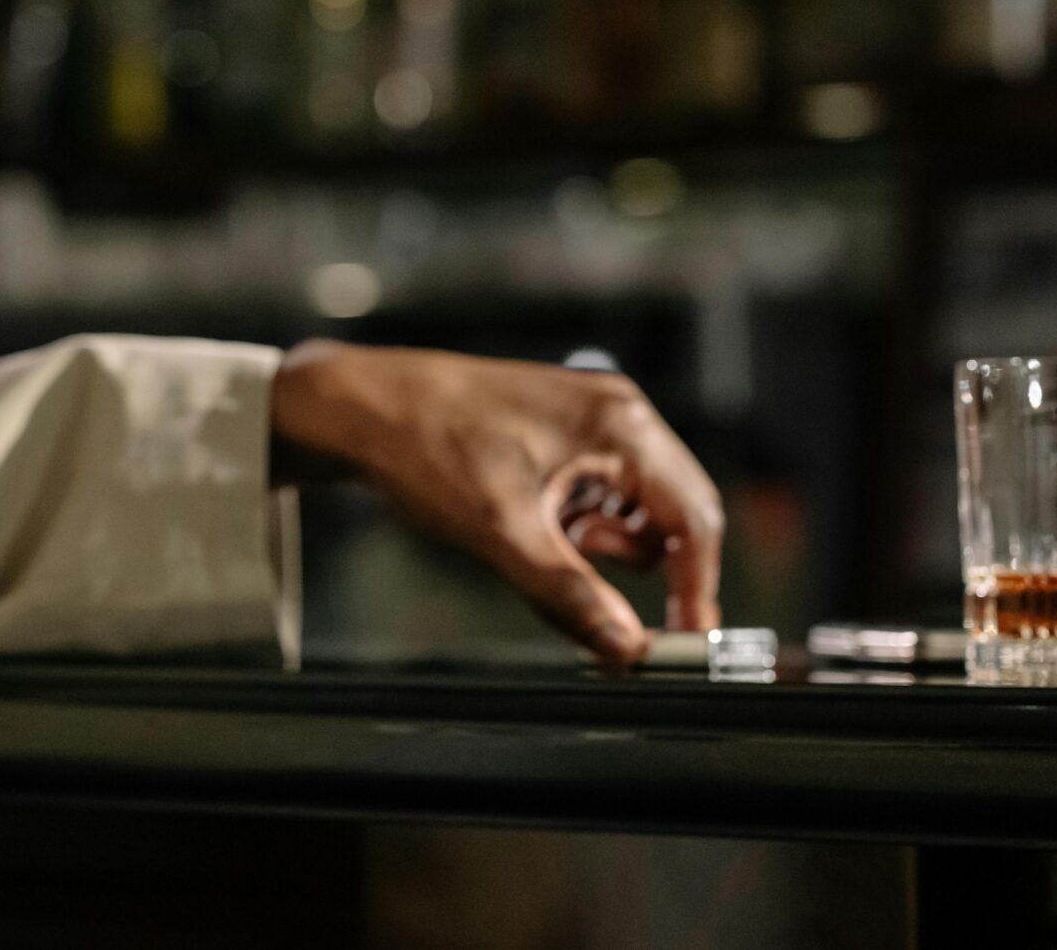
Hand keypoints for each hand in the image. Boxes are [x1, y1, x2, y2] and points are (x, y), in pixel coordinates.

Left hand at [271, 339, 723, 663]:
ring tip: (543, 538)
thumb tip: (629, 650)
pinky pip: (599, 493)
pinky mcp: (562, 429)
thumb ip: (571, 594)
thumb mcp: (502, 533)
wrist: (359, 406)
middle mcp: (616, 412)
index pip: (694, 520)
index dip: (697, 588)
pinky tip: (530, 518)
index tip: (684, 643)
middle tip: (598, 600)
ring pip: (636, 508)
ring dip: (603, 544)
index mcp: (619, 425)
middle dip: (644, 566)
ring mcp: (589, 416)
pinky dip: (578, 523)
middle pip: (676, 512)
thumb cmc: (427, 450)